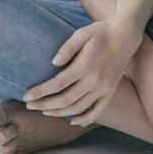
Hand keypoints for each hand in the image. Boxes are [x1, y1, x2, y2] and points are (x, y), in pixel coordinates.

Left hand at [23, 20, 141, 126]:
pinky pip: (97, 112)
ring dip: (59, 113)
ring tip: (44, 110)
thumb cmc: (100, 32)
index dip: (40, 92)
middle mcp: (95, 81)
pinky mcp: (110, 92)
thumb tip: (53, 63)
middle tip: (29, 106)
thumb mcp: (82, 33)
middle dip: (44, 105)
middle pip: (65, 100)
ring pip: (78, 108)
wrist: (125, 37)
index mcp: (85, 65)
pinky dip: (84, 119)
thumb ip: (67, 48)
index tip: (26, 97)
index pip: (58, 84)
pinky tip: (71, 121)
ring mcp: (104, 89)